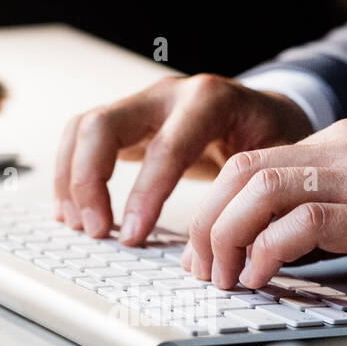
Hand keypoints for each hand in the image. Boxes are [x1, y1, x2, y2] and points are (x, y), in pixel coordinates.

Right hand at [54, 74, 314, 242]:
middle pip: (104, 125)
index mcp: (210, 101)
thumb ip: (250, 199)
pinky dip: (70, 174)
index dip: (143, 195)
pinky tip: (72, 210)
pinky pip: (82, 139)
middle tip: (96, 231)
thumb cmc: (273, 141)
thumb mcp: (276, 164)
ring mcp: (142, 104)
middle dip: (90, 182)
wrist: (268, 115)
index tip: (132, 236)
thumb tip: (223, 250)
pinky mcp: (127, 122)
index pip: (164, 147)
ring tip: (78, 225)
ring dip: (72, 179)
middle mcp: (169, 95)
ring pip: (83, 128)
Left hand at [182, 118, 346, 306]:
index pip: (250, 162)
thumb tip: (260, 249)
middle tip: (201, 270)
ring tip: (225, 279)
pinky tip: (262, 278)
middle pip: (243, 171)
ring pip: (264, 190)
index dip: (212, 209)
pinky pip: (305, 222)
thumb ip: (322, 215)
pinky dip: (269, 251)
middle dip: (206, 224)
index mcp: (342, 142)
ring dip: (228, 239)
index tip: (201, 254)